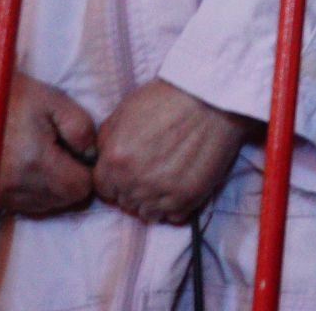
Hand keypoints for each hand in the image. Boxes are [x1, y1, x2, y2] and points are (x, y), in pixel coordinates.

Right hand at [0, 59, 94, 215]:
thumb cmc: (14, 96)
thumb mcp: (58, 102)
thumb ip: (84, 131)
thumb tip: (92, 157)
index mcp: (37, 164)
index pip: (82, 188)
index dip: (87, 170)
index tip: (78, 150)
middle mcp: (17, 188)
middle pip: (65, 201)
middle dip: (72, 180)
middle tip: (62, 150)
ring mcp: (0, 196)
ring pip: (46, 207)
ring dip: (54, 188)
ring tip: (44, 156)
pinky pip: (25, 206)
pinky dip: (35, 192)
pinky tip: (29, 166)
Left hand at [94, 80, 257, 224]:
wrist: (212, 99)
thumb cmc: (168, 98)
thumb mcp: (125, 110)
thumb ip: (107, 139)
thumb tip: (102, 158)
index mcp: (116, 161)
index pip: (103, 189)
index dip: (115, 179)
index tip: (128, 171)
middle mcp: (135, 182)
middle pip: (125, 202)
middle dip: (134, 189)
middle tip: (152, 170)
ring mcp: (162, 193)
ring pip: (148, 214)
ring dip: (154, 201)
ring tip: (167, 180)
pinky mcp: (188, 198)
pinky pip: (173, 217)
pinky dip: (176, 206)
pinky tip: (181, 185)